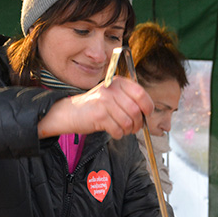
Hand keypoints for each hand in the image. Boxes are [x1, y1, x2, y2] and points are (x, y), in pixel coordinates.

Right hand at [39, 76, 153, 138]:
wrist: (70, 112)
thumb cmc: (94, 106)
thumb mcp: (112, 95)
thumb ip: (128, 99)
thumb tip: (147, 112)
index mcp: (117, 82)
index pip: (140, 93)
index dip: (148, 106)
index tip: (147, 114)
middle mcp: (111, 89)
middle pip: (136, 110)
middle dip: (138, 123)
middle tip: (134, 127)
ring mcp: (104, 101)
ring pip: (128, 121)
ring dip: (128, 130)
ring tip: (123, 129)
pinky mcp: (99, 115)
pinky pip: (118, 129)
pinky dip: (118, 134)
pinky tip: (113, 131)